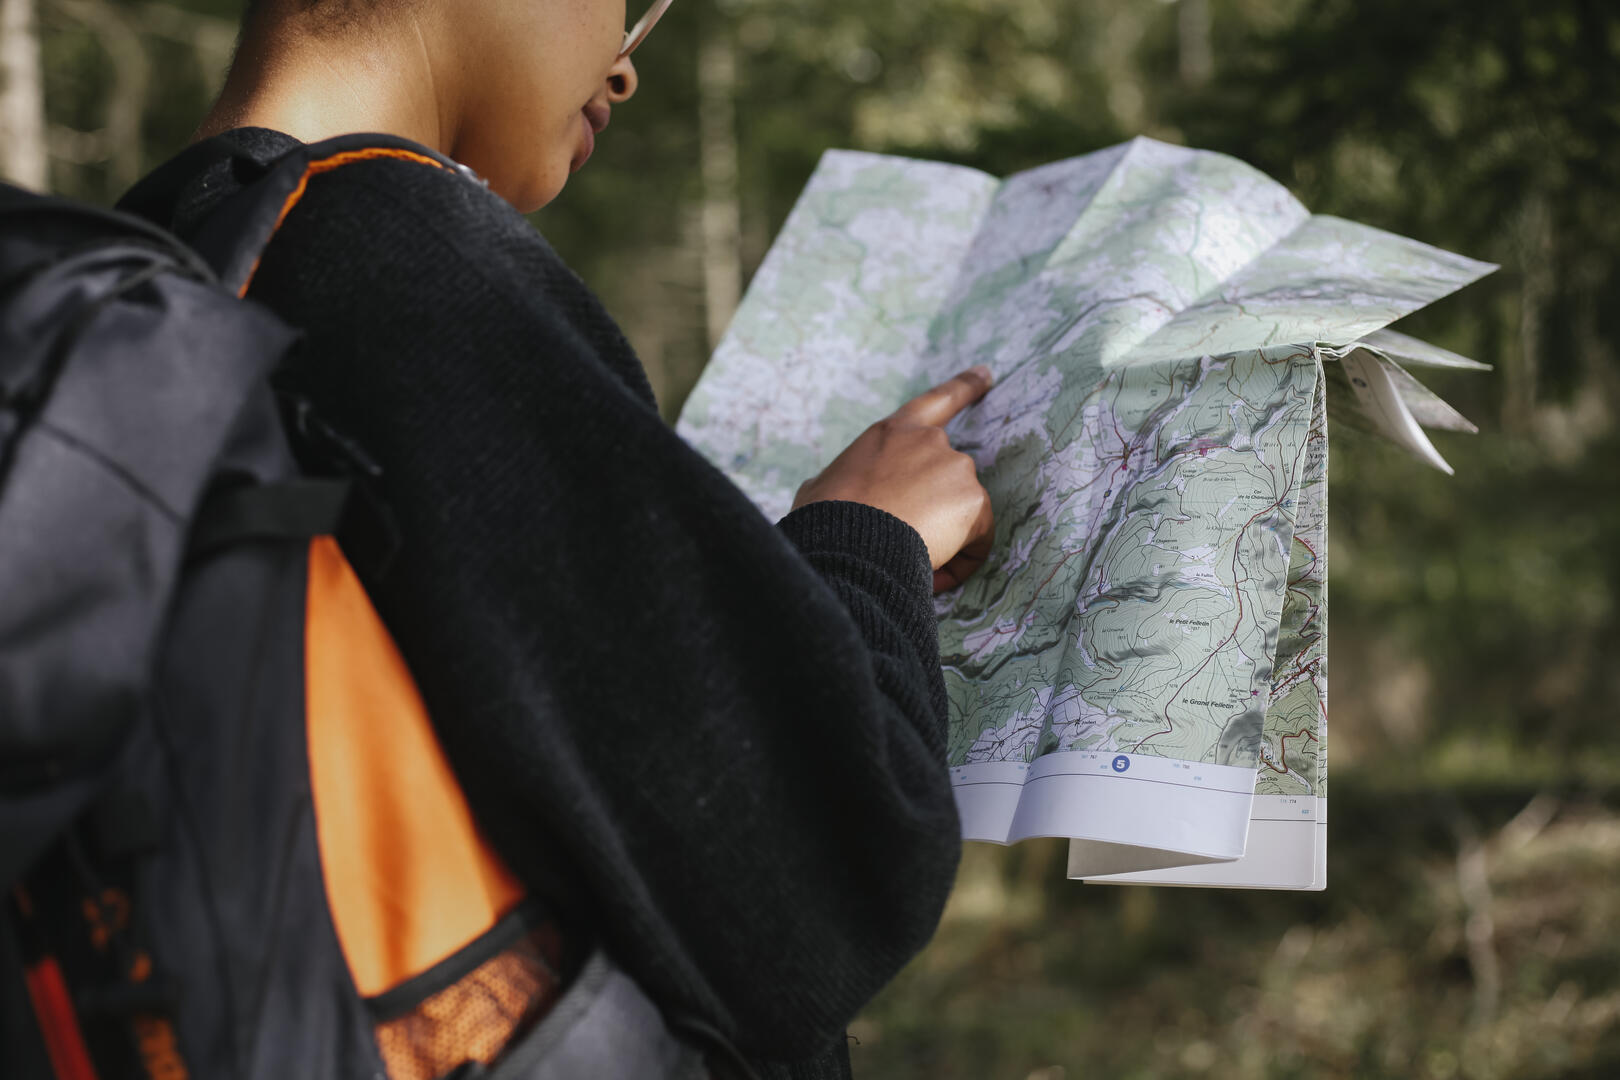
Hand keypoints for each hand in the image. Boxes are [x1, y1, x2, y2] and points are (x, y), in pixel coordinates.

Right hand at [792, 365, 995, 592]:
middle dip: (936, 510)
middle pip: (949, 477)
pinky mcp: (973, 499)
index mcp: (891, 432)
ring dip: (946, 538)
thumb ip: (843, 481)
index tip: (987, 374)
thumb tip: (837, 494)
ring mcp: (955, 467)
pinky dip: (960, 561)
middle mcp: (929, 441)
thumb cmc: (827, 519)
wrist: (848, 542)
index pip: (936, 401)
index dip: (964, 386)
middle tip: (909, 543)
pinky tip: (934, 575)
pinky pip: (977, 539)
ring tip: (913, 562)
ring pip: (961, 511)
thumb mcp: (821, 487)